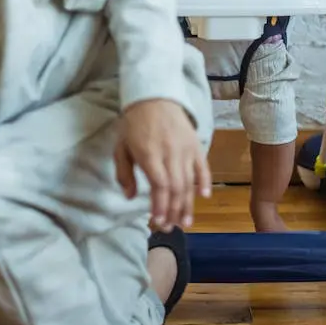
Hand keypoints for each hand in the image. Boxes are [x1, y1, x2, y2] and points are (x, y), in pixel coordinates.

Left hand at [114, 99, 210, 230]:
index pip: (159, 185)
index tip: (157, 222)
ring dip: (187, 204)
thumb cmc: (134, 124)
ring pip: (189, 182)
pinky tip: (202, 197)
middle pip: (176, 188)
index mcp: (149, 154)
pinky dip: (204, 182)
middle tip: (170, 228)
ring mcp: (185, 149)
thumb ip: (124, 173)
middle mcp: (170, 153)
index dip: (160, 206)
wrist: (154, 96)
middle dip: (173, 211)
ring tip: (185, 222)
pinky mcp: (196, 145)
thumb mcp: (121, 147)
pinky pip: (202, 166)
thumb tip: (131, 197)